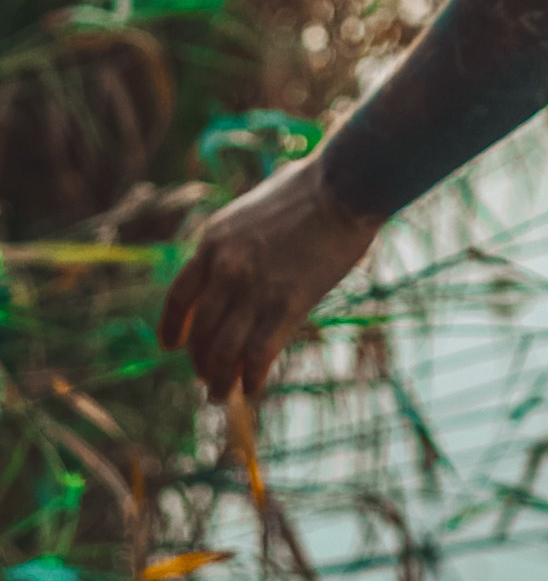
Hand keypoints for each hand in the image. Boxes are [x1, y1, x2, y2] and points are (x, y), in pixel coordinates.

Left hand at [158, 153, 380, 399]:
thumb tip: (240, 257)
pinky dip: (252, 378)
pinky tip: (252, 390)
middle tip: (207, 377)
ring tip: (221, 394)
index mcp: (212, 242)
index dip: (172, 326)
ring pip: (224, 349)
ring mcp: (254, 289)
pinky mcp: (287, 305)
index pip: (178, 297)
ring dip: (220, 378)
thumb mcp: (254, 209)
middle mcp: (224, 269)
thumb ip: (239, 239)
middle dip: (201, 360)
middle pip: (201, 330)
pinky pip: (259, 354)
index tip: (170, 346)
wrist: (344, 187)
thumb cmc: (311, 189)